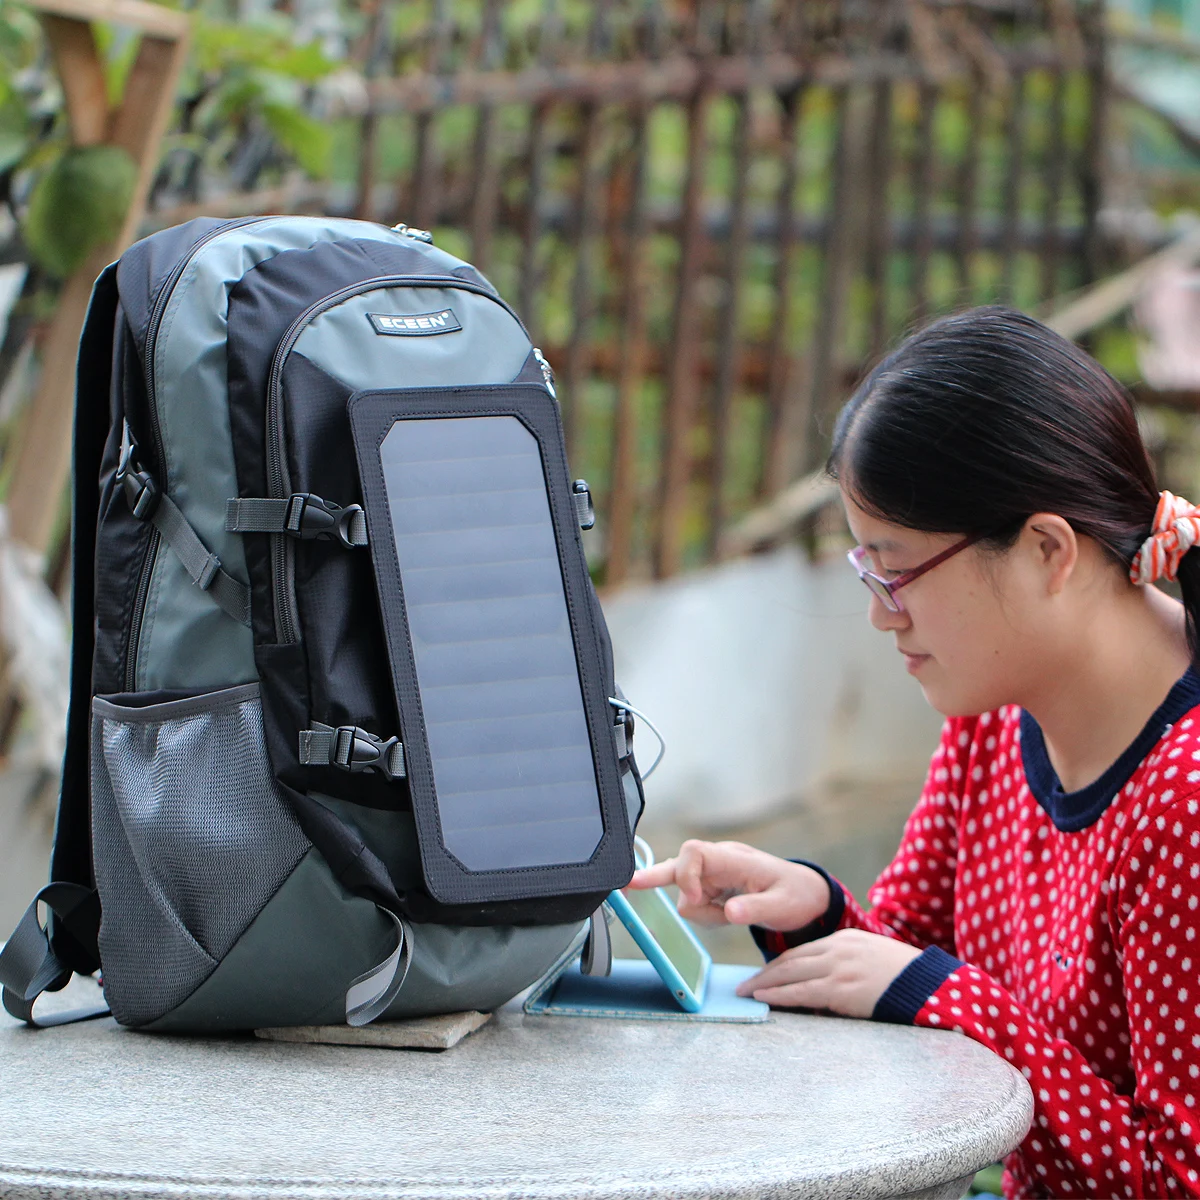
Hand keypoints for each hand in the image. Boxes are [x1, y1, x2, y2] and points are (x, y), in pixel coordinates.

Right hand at [627, 839, 829, 929]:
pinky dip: (704, 914)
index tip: (694, 899)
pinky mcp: (710, 888)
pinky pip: (692, 904)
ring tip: (731, 916)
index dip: (685, 875)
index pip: (694, 852)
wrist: (803, 896)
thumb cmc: (794, 895)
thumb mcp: (781, 907)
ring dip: (702, 912)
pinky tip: (725, 915)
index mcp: (733, 859)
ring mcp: (712, 875)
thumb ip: (755, 910)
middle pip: (677, 867)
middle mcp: (718, 862)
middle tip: (639, 888)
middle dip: (662, 882)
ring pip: (683, 895)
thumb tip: (730, 912)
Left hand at [735, 928, 922, 1018]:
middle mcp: (838, 948)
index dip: (779, 963)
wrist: (931, 985)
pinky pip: (802, 992)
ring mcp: (839, 967)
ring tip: (747, 992)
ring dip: (765, 983)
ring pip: (791, 974)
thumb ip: (847, 966)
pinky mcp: (842, 988)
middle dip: (765, 972)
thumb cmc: (907, 979)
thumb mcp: (873, 960)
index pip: (803, 950)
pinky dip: (779, 995)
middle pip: (791, 959)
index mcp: (845, 938)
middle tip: (743, 983)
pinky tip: (764, 998)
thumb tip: (824, 990)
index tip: (763, 973)